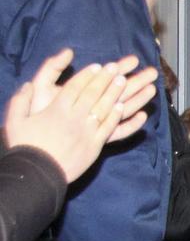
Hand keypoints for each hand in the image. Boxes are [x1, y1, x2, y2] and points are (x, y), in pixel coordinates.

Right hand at [4, 50, 157, 182]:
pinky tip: (123, 107)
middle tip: (116, 67)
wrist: (37, 174)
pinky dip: (116, 116)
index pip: (75, 87)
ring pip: (104, 108)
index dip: (87, 75)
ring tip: (124, 81)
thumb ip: (20, 101)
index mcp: (56, 110)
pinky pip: (109, 128)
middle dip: (105, 79)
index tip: (98, 66)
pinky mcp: (95, 146)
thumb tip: (27, 85)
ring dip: (114, 93)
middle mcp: (75, 118)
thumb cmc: (25, 147)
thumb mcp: (15, 121)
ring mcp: (87, 131)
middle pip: (93, 94)